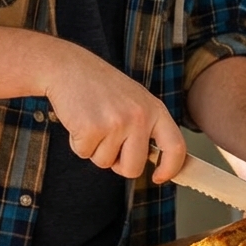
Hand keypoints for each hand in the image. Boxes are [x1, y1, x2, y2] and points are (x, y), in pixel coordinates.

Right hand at [43, 42, 184, 181]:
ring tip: (93, 121)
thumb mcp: (136, 101)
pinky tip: (80, 120)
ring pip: (105, 163)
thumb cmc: (102, 87)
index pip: (176, 147)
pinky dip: (77, 143)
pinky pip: (84, 154)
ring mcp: (117, 122)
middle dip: (118, 164)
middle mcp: (140, 116)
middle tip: (108, 141)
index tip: (159, 177)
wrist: (70, 67)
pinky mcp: (92, 128)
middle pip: (134, 167)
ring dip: (94, 149)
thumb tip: (157, 162)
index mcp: (155, 110)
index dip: (170, 168)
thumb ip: (147, 128)